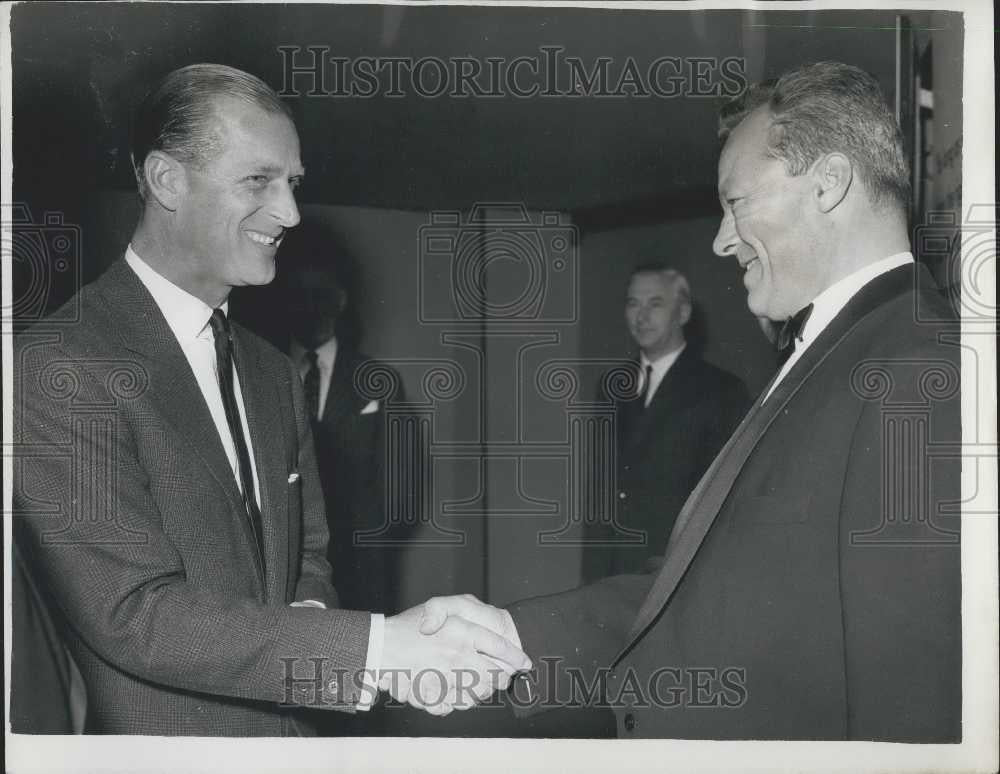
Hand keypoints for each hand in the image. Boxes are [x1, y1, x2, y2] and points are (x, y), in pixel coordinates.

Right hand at [380, 598, 530, 715]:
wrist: (380, 647)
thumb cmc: (412, 624)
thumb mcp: (440, 605)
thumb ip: (466, 609)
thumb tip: (491, 636)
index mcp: (463, 632)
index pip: (501, 648)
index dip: (517, 656)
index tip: (525, 662)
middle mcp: (458, 655)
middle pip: (496, 674)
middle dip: (502, 676)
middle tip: (501, 674)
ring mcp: (447, 678)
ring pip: (481, 692)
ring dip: (485, 690)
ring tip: (481, 683)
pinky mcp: (436, 696)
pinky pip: (459, 704)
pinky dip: (463, 701)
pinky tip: (459, 692)